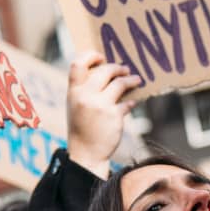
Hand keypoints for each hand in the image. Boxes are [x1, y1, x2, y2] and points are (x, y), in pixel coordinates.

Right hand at [66, 51, 141, 178]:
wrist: (85, 154)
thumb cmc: (82, 128)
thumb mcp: (75, 106)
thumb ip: (85, 90)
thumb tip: (105, 72)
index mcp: (73, 92)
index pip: (77, 64)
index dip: (90, 56)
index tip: (101, 56)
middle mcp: (84, 96)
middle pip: (104, 71)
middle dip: (118, 68)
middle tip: (126, 69)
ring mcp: (99, 105)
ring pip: (119, 83)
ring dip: (130, 80)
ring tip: (136, 80)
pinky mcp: (113, 116)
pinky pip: (127, 102)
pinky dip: (131, 101)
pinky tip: (132, 102)